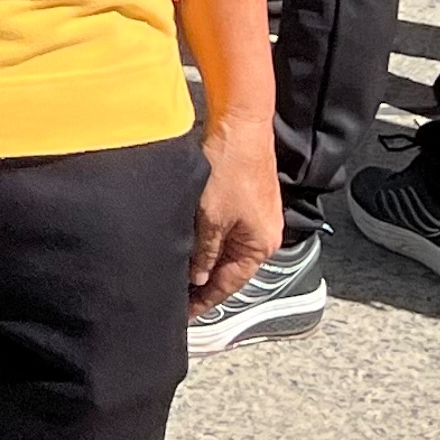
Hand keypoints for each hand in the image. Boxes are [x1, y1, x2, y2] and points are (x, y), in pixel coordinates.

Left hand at [186, 117, 282, 315]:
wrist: (241, 125)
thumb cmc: (230, 168)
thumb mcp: (211, 217)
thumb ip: (205, 251)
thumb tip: (197, 278)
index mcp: (260, 245)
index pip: (229, 284)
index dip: (205, 300)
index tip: (184, 314)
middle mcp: (264, 236)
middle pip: (230, 269)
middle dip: (204, 282)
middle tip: (176, 297)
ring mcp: (257, 218)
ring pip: (226, 250)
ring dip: (205, 260)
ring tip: (178, 272)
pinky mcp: (248, 201)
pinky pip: (227, 231)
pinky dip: (210, 240)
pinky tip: (190, 242)